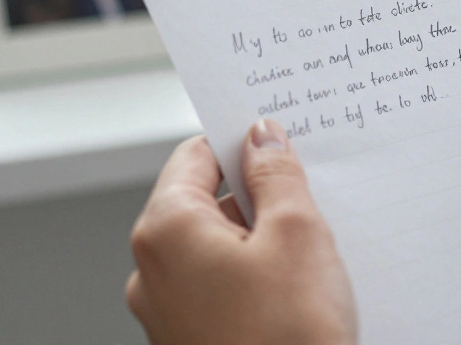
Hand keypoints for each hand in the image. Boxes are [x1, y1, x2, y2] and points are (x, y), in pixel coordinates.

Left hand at [126, 123, 356, 344]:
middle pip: (204, 203)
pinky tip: (293, 293)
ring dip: (258, 241)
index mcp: (165, 230)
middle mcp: (151, 271)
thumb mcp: (297, 233)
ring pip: (213, 249)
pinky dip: (252, 279)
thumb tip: (260, 137)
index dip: (241, 144)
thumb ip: (276, 173)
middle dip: (256, 197)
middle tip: (309, 201)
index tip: (279, 142)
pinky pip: (217, 289)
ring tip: (309, 255)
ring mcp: (165, 313)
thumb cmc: (291, 335)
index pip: (195, 156)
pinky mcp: (188, 342)